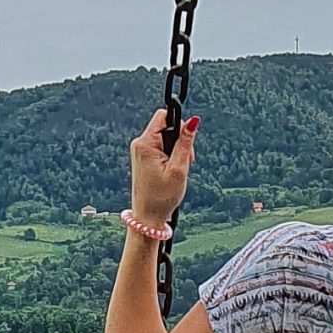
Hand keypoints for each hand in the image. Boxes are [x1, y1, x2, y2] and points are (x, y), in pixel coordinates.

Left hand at [129, 109, 197, 223]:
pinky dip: (171, 157)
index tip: (187, 141)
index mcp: (145, 144)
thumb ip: (186, 143)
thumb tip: (193, 121)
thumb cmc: (162, 196)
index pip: (163, 116)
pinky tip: (172, 171)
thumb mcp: (179, 169)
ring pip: (166, 138)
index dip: (179, 124)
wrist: (148, 217)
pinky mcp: (145, 158)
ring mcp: (141, 151)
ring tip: (178, 170)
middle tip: (186, 162)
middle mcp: (140, 144)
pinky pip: (162, 148)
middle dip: (180, 140)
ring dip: (177, 150)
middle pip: (166, 127)